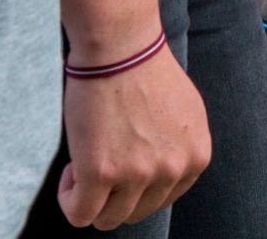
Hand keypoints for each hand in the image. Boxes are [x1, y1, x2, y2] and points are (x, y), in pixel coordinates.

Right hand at [54, 44, 208, 228]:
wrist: (122, 47)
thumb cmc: (146, 72)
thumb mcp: (184, 115)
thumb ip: (178, 149)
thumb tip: (159, 176)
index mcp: (197, 157)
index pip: (163, 199)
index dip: (137, 185)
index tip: (122, 160)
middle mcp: (173, 169)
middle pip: (136, 212)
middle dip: (114, 194)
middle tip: (101, 159)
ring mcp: (139, 174)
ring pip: (108, 219)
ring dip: (91, 197)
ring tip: (86, 162)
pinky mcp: (101, 173)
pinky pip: (80, 214)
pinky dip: (69, 200)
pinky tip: (72, 170)